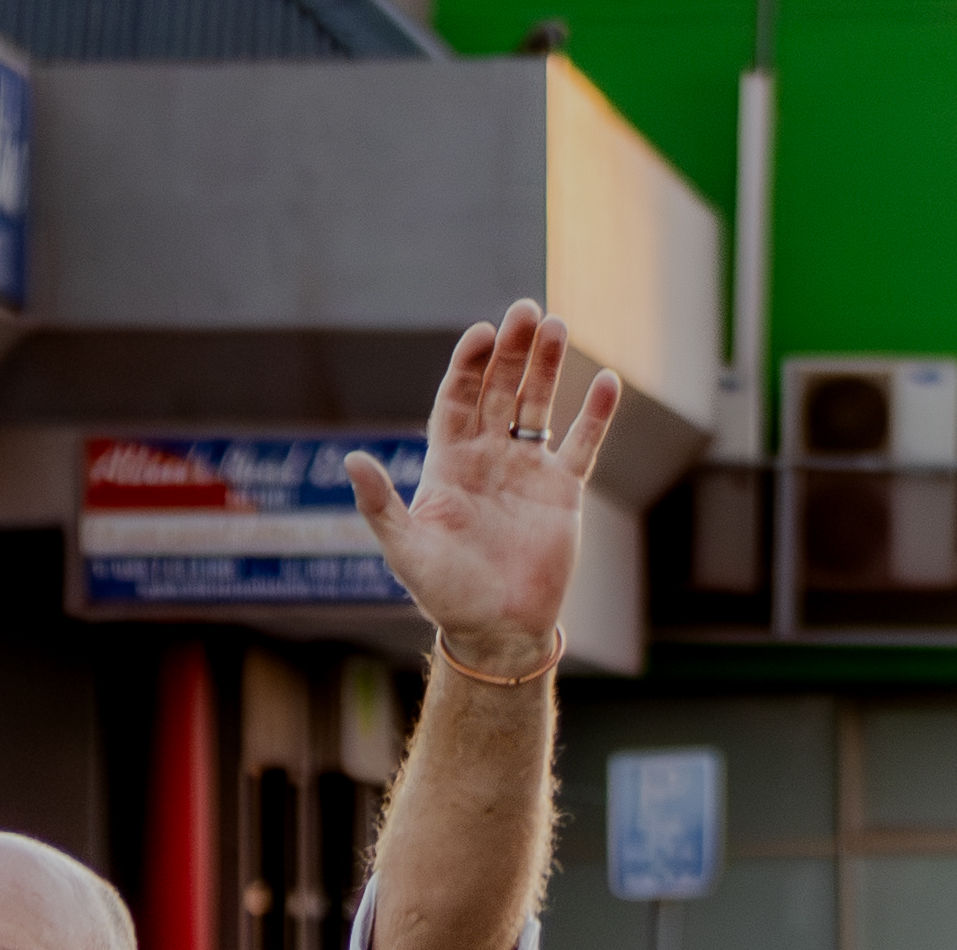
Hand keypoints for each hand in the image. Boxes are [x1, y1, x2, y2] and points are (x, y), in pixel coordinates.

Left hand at [345, 305, 620, 671]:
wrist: (496, 631)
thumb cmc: (445, 594)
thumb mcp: (405, 550)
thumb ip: (380, 505)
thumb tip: (350, 460)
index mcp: (449, 464)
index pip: (459, 399)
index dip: (469, 366)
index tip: (482, 334)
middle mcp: (488, 459)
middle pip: (500, 390)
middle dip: (512, 351)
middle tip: (526, 311)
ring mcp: (527, 471)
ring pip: (539, 405)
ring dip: (547, 367)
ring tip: (557, 326)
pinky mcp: (562, 491)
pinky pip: (582, 444)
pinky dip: (596, 414)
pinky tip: (606, 380)